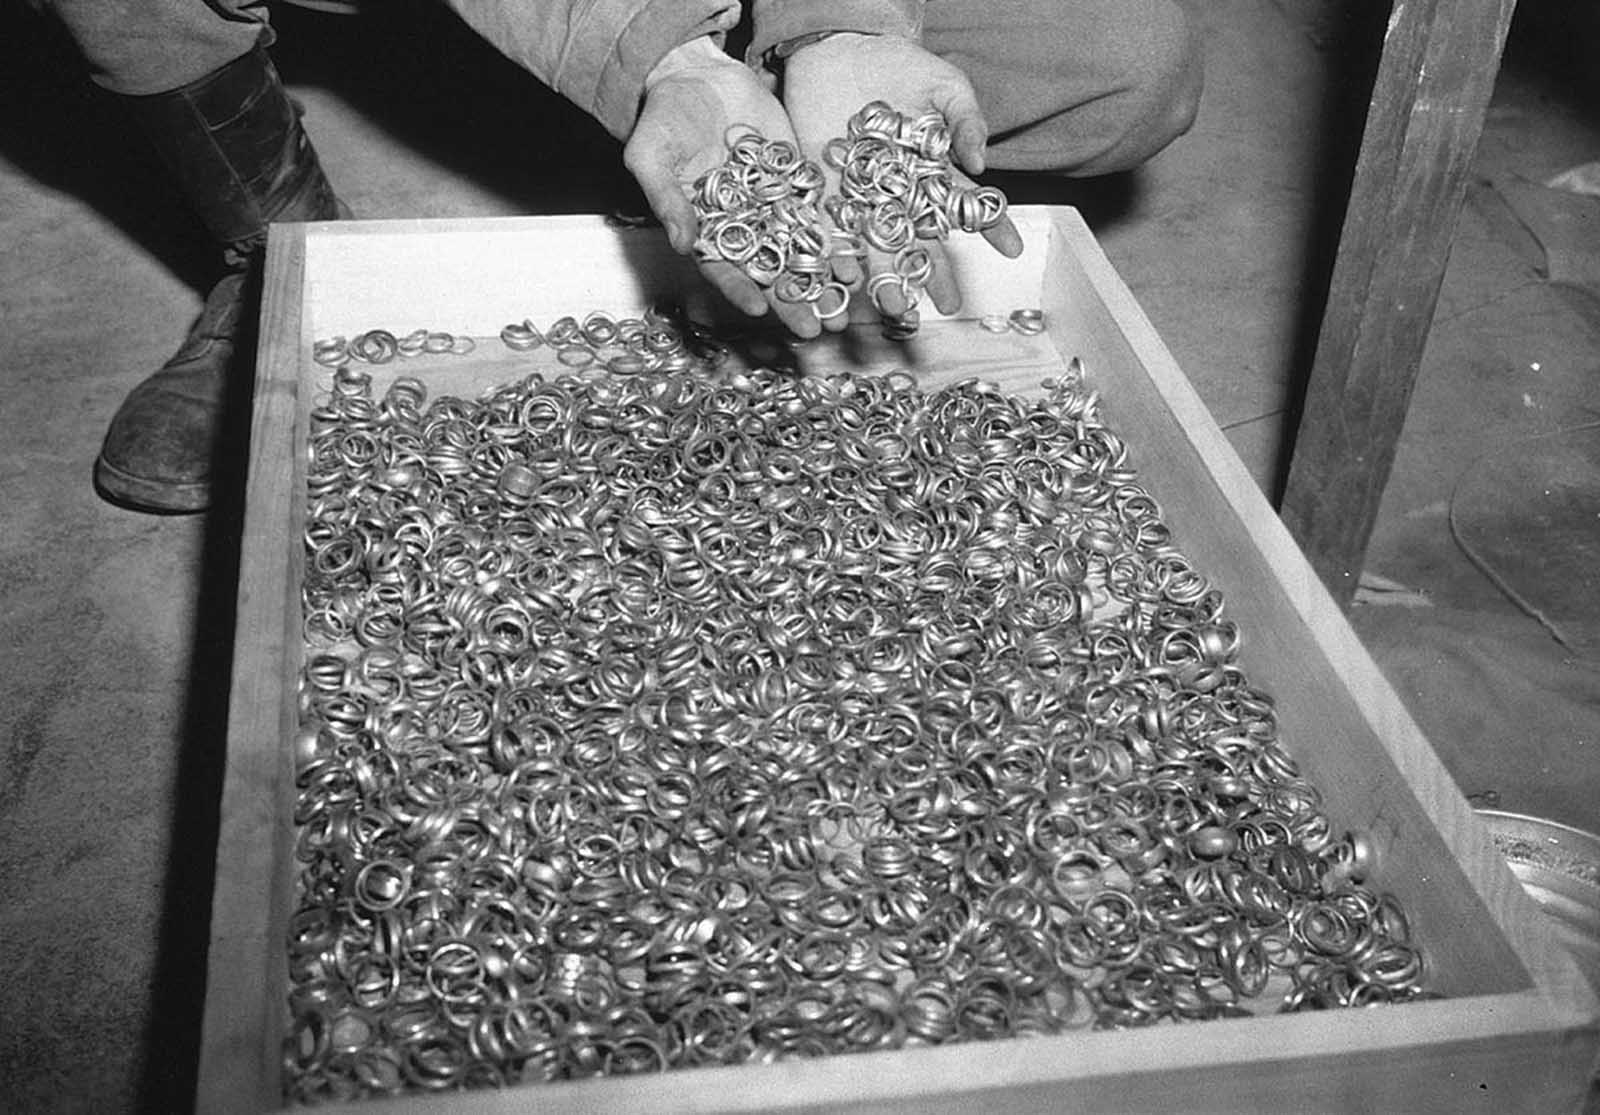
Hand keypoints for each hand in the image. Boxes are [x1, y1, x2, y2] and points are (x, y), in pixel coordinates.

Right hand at [625, 37, 821, 336]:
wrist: (698, 75)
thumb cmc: (663, 118)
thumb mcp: (650, 155)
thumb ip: (666, 199)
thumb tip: (680, 244)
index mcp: (703, 228)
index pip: (722, 268)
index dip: (741, 290)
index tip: (760, 310)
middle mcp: (740, 224)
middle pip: (768, 270)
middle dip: (792, 301)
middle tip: (814, 330)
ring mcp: (770, 204)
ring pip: (799, 250)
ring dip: (821, 280)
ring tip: (844, 304)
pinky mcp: (795, 180)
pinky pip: (818, 215)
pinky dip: (836, 239)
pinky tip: (855, 262)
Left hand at [783, 34, 1022, 318]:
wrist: (841, 48)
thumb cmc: (900, 66)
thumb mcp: (945, 86)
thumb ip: (966, 121)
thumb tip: (980, 165)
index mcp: (933, 173)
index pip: (966, 207)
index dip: (992, 227)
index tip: (1013, 250)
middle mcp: (899, 194)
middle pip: (921, 241)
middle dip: (935, 274)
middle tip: (947, 307)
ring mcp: (862, 197)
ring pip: (877, 246)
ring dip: (886, 279)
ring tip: (897, 309)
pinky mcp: (825, 191)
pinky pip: (831, 230)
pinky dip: (837, 255)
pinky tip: (847, 279)